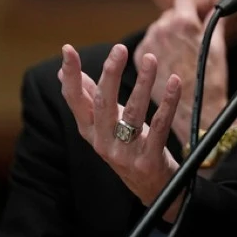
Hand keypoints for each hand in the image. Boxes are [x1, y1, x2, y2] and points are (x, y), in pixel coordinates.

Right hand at [58, 43, 184, 218]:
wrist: (149, 187)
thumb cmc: (126, 146)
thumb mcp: (104, 124)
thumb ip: (87, 98)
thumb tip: (61, 72)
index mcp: (89, 129)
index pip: (74, 99)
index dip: (70, 75)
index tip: (67, 49)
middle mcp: (102, 140)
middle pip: (102, 103)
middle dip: (110, 73)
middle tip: (119, 48)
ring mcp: (124, 152)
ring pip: (133, 113)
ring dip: (143, 83)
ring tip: (151, 59)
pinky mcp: (148, 159)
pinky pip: (159, 127)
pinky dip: (168, 103)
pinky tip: (174, 83)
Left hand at [136, 0, 228, 145]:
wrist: (195, 110)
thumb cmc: (210, 80)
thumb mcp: (217, 46)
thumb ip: (215, 21)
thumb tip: (218, 8)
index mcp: (183, 22)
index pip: (183, 0)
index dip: (192, 6)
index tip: (197, 13)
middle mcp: (162, 29)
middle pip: (170, 14)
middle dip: (180, 22)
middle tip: (192, 38)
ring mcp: (148, 43)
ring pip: (158, 29)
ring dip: (168, 35)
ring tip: (181, 53)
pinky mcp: (138, 58)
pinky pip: (148, 43)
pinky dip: (157, 48)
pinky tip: (169, 61)